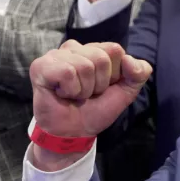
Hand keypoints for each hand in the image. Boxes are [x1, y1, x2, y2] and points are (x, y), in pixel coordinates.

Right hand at [29, 40, 151, 169]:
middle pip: (100, 57)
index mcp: (94, 49)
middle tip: (87, 94)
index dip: (114, 75)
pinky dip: (70, 90)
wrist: (75, 133)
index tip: (103, 87)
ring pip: (84, 66)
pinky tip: (62, 94)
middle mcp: (74, 48)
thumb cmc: (96, 110)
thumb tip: (129, 59)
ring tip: (75, 95)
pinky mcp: (40, 66)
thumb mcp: (126, 92)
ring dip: (84, 89)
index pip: (115, 50)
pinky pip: (66, 72)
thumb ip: (138, 73)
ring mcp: (55, 55)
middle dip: (99, 83)